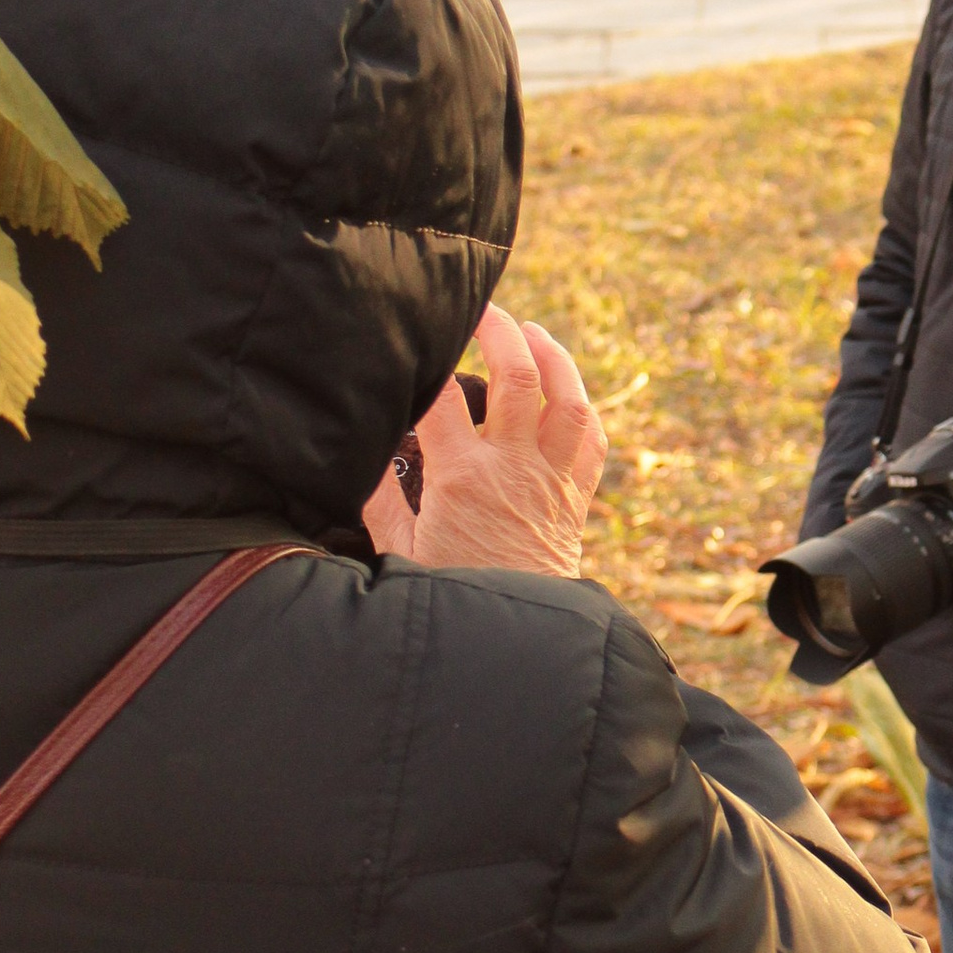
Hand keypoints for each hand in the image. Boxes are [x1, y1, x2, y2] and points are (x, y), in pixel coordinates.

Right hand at [363, 304, 606, 577]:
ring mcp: (549, 480)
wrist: (513, 643)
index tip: (419, 340)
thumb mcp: (398, 550)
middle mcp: (513, 468)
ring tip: (534, 333)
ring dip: (555, 358)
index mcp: (462, 477)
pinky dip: (583, 412)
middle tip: (484, 309)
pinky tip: (568, 394)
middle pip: (519, 377)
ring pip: (568, 402)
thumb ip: (379, 497)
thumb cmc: (451, 595)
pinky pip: (591, 443)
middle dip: (502, 332)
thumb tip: (361, 455)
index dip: (431, 360)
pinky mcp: (573, 499)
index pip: (444, 397)